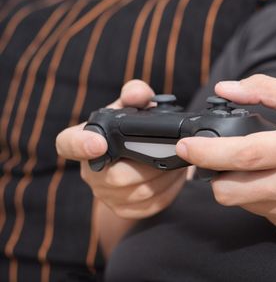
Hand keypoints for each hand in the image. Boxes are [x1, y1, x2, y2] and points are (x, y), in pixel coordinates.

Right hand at [56, 80, 186, 218]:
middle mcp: (90, 172)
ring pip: (140, 192)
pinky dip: (170, 189)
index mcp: (84, 141)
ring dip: (166, 176)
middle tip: (172, 150)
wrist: (136, 162)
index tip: (100, 143)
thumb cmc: (130, 131)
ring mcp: (105, 195)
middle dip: (150, 163)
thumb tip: (139, 94)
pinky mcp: (125, 210)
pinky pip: (152, 204)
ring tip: (179, 160)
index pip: (68, 144)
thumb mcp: (131, 108)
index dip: (81, 145)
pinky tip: (176, 175)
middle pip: (117, 176)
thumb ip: (135, 95)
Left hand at [175, 74, 275, 234]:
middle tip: (218, 157)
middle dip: (211, 174)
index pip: (242, 155)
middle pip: (229, 191)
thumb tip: (226, 88)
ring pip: (241, 203)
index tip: (186, 146)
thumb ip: (266, 89)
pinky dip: (257, 196)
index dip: (207, 152)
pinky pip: (260, 213)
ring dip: (236, 183)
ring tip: (257, 165)